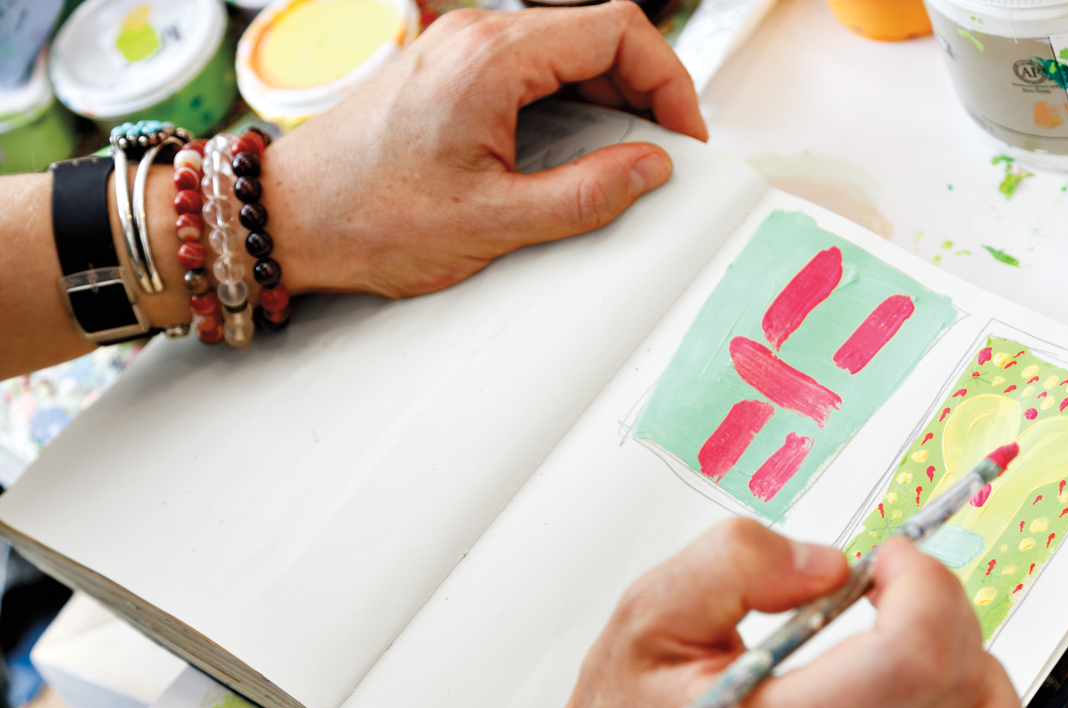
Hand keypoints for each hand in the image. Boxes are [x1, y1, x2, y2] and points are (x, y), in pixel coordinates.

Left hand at [262, 2, 704, 299]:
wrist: (288, 217)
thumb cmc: (370, 218)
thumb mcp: (494, 223)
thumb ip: (585, 195)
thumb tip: (650, 169)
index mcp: (491, 59)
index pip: (617, 28)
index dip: (669, 78)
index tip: (682, 135)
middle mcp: (474, 36)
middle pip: (596, 32)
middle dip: (645, 87)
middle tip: (662, 151)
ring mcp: (458, 47)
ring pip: (565, 47)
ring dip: (608, 94)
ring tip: (623, 156)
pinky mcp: (447, 69)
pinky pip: (530, 65)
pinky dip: (569, 98)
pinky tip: (573, 149)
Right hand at [511, 520, 1034, 707]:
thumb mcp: (646, 615)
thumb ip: (732, 562)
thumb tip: (830, 564)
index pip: (915, 662)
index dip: (924, 586)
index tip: (886, 563)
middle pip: (961, 688)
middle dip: (942, 608)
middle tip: (890, 588)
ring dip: (974, 668)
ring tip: (916, 643)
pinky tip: (936, 696)